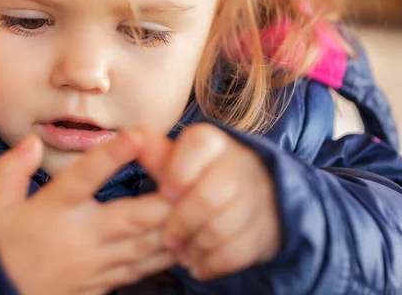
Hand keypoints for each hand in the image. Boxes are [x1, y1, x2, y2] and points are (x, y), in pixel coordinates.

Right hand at [0, 133, 175, 294]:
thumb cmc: (0, 248)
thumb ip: (10, 170)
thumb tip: (32, 141)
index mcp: (55, 210)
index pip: (85, 177)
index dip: (113, 154)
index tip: (139, 133)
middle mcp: (82, 236)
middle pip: (134, 215)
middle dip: (168, 197)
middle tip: (191, 176)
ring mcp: (97, 263)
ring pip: (147, 244)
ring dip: (176, 224)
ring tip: (199, 204)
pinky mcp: (105, 282)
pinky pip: (143, 268)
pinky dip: (167, 253)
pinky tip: (186, 240)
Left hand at [140, 124, 280, 280]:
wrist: (253, 192)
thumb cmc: (201, 175)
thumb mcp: (179, 161)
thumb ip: (158, 155)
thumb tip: (136, 135)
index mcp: (214, 143)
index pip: (200, 147)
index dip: (179, 172)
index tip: (165, 193)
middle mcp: (240, 164)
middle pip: (209, 196)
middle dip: (182, 222)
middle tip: (167, 238)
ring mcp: (257, 197)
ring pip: (222, 227)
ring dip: (195, 245)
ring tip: (180, 253)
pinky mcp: (265, 229)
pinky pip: (237, 251)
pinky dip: (213, 263)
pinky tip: (198, 266)